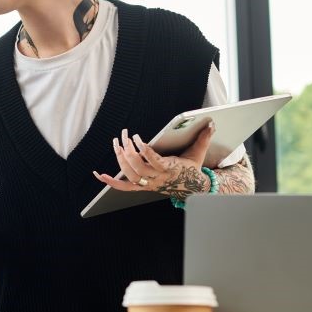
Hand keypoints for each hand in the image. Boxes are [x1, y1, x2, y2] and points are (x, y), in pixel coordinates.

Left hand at [92, 124, 215, 201]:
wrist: (191, 188)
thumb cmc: (192, 167)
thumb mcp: (199, 152)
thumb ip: (204, 138)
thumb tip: (212, 123)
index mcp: (170, 169)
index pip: (154, 161)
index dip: (144, 150)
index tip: (138, 138)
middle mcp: (157, 178)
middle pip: (138, 167)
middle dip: (128, 151)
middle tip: (124, 136)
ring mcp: (148, 183)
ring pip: (129, 173)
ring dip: (120, 158)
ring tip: (116, 142)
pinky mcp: (142, 186)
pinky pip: (123, 186)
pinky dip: (110, 181)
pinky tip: (99, 175)